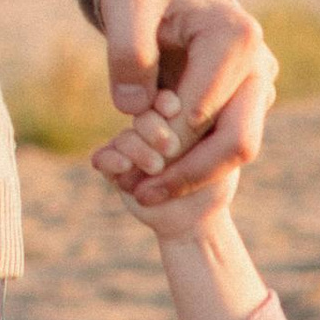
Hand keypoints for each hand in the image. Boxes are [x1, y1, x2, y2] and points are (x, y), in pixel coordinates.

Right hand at [93, 98, 238, 241]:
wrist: (194, 220)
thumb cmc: (212, 187)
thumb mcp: (216, 159)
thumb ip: (198, 135)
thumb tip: (174, 111)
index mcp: (172, 119)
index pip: (161, 98)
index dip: (165, 102)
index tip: (174, 109)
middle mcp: (148, 129)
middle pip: (141, 116)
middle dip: (152, 129)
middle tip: (170, 148)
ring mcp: (129, 147)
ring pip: (124, 137)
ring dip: (137, 150)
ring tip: (156, 167)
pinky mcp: (112, 168)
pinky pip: (103, 158)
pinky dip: (111, 161)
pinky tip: (125, 166)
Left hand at [99, 0, 275, 199]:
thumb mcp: (125, 3)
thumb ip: (127, 51)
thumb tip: (134, 109)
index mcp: (236, 39)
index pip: (204, 111)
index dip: (165, 140)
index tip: (126, 157)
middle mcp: (261, 66)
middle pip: (237, 143)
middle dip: (189, 174)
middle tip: (142, 195)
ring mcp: (261, 86)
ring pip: (237, 150)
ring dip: (194, 175)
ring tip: (146, 190)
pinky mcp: (251, 102)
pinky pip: (228, 144)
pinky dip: (196, 163)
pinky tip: (158, 173)